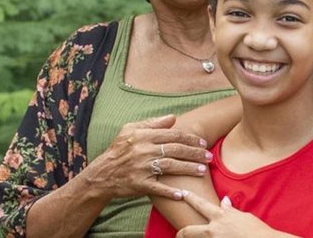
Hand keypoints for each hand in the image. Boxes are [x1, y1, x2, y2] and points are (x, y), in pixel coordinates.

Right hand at [86, 115, 211, 199]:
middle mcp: (143, 150)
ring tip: (203, 170)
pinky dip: (170, 192)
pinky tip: (182, 193)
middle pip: (175, 150)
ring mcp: (141, 167)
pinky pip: (157, 188)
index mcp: (143, 135)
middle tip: (209, 156)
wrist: (103, 174)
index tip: (203, 142)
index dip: (190, 138)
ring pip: (170, 167)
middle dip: (194, 153)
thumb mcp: (130, 130)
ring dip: (188, 169)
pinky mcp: (139, 184)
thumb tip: (173, 118)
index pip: (172, 135)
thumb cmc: (119, 149)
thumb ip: (152, 123)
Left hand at [175, 190, 295, 237]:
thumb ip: (231, 211)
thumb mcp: (244, 217)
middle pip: (188, 231)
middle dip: (180, 233)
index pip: (200, 204)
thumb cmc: (257, 231)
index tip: (182, 193)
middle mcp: (214, 231)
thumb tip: (224, 202)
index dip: (189, 198)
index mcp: (220, 217)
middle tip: (177, 233)